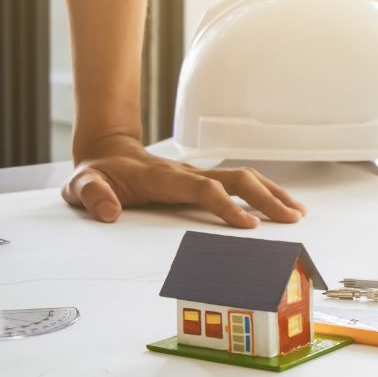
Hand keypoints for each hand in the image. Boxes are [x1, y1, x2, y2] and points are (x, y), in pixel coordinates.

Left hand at [63, 134, 306, 226]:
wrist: (104, 151)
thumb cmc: (96, 173)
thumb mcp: (81, 185)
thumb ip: (91, 195)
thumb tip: (108, 211)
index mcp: (162, 178)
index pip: (202, 190)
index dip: (226, 206)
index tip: (250, 225)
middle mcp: (185, 173)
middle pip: (234, 179)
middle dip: (265, 197)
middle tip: (291, 220)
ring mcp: (195, 175)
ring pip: (241, 177)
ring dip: (270, 192)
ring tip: (296, 213)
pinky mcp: (199, 180)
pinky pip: (235, 182)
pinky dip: (261, 191)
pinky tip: (278, 204)